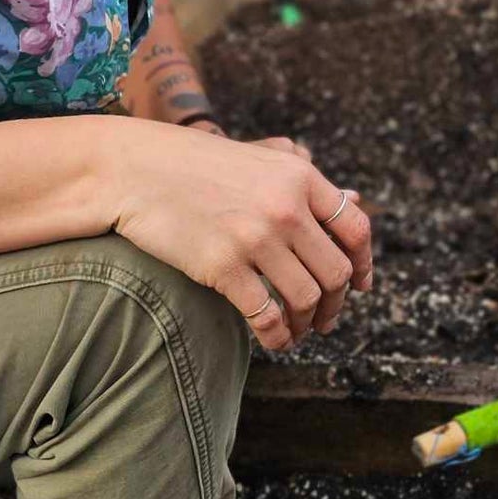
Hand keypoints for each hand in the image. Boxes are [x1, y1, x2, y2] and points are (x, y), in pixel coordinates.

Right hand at [109, 121, 372, 350]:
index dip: (365, 263)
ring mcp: (255, 237)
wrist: (132, 169)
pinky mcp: (223, 267)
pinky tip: (274, 341)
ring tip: (298, 331)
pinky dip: (278, 337)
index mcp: (299, 176)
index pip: (355, 228)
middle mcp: (285, 206)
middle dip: (336, 304)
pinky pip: (267, 317)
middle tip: (325, 319)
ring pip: (307, 299)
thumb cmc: (193, 164)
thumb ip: (304, 179)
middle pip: (336, 271)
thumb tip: (357, 202)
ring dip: (308, 324)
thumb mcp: (256, 157)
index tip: (360, 285)